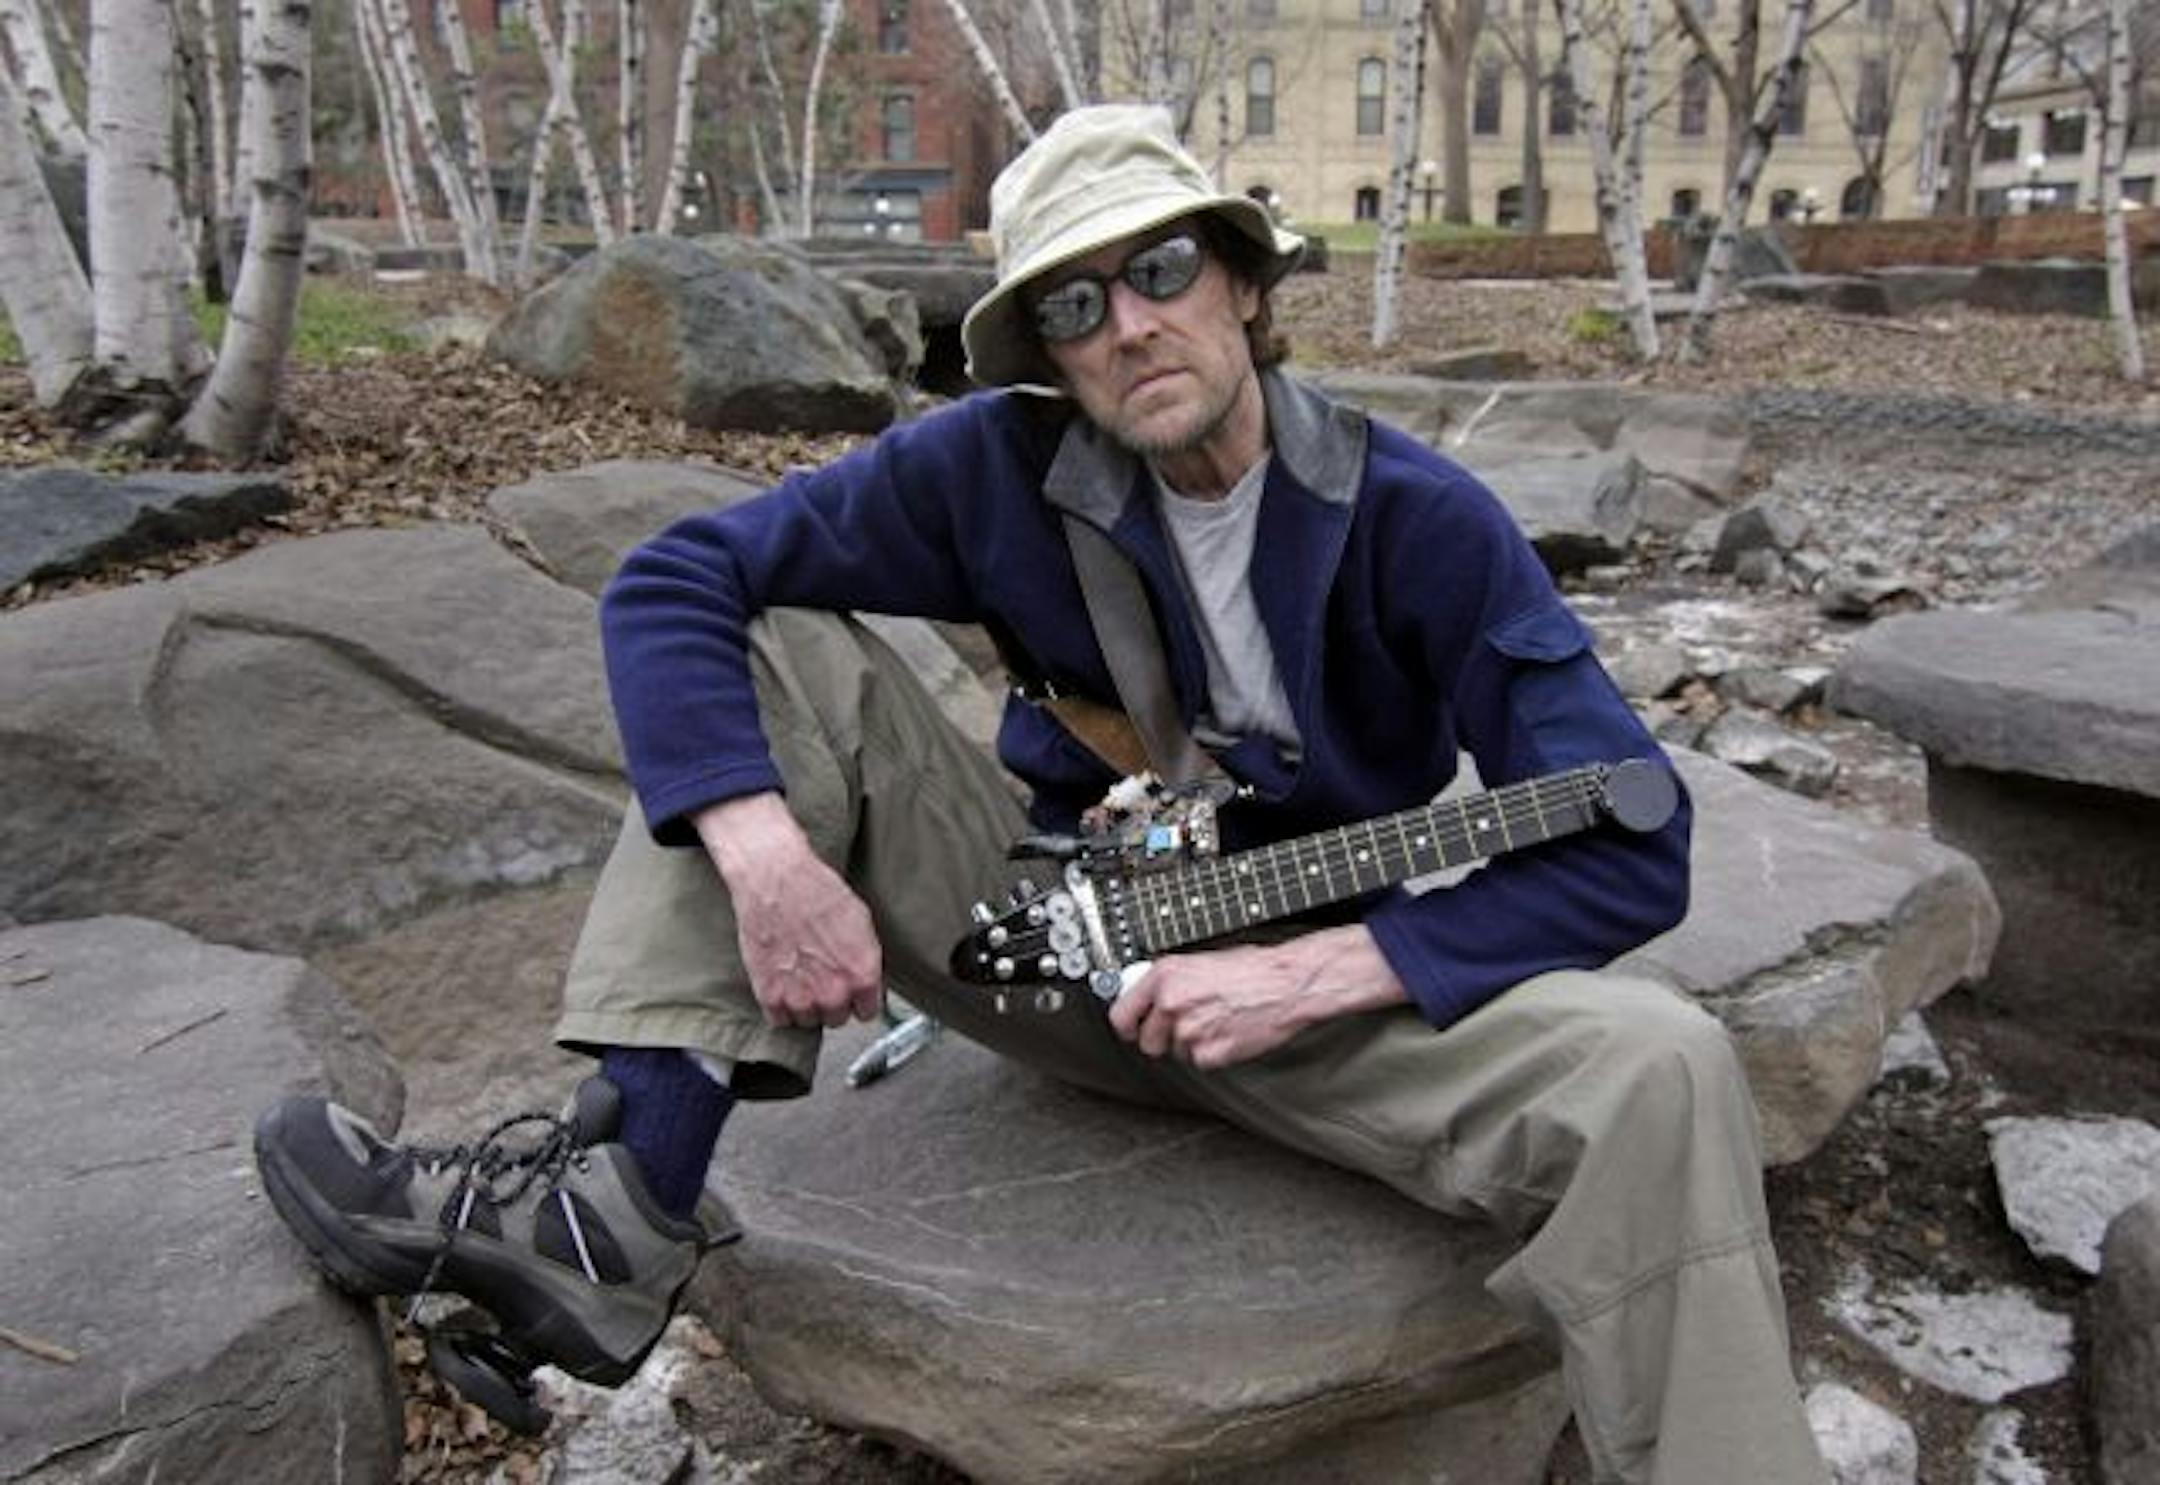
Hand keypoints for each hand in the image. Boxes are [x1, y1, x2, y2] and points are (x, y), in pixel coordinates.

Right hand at [695, 793, 882, 1029]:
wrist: (775, 880)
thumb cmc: (816, 891)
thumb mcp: (861, 921)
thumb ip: (865, 960)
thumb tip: (867, 979)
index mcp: (862, 975)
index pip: (868, 1011)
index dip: (858, 998)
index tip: (851, 990)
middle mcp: (834, 992)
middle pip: (837, 1018)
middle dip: (831, 999)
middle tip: (820, 974)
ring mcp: (800, 998)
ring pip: (808, 1021)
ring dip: (804, 1003)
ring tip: (799, 974)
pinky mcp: (769, 996)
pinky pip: (780, 1020)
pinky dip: (779, 1004)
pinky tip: (781, 980)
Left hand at [1107, 926, 1407, 1070]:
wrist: (1287, 984)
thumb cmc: (1252, 970)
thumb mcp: (1200, 962)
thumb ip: (1168, 982)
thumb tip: (1147, 997)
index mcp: (1165, 975)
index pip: (1121, 1013)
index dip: (1128, 1024)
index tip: (1133, 1027)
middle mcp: (1172, 1002)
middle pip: (1146, 1040)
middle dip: (1163, 1038)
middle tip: (1186, 1026)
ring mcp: (1190, 1030)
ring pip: (1174, 1052)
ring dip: (1190, 1044)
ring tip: (1215, 1022)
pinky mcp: (1210, 1053)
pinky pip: (1199, 1062)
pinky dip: (1212, 1054)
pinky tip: (1228, 1032)